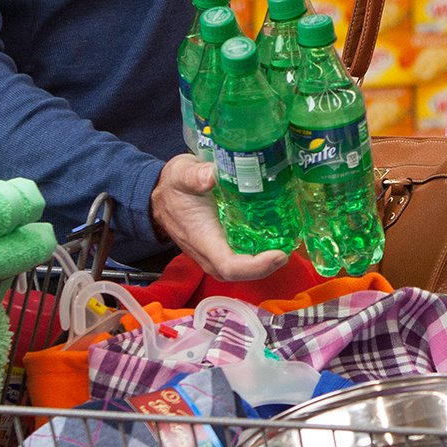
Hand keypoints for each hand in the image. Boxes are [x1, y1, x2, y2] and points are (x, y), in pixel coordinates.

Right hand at [149, 155, 291, 282]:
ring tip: (286, 244)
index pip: (230, 266)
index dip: (256, 266)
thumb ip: (196, 174)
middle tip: (289, 247)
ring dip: (264, 262)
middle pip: (240, 273)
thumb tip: (212, 175)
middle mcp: (208, 253)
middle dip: (266, 266)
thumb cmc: (172, 186)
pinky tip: (274, 239)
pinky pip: (239, 258)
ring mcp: (213, 252)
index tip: (279, 253)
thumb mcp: (182, 174)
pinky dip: (258, 253)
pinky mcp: (218, 246)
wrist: (158, 196)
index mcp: (202, 239)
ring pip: (241, 268)